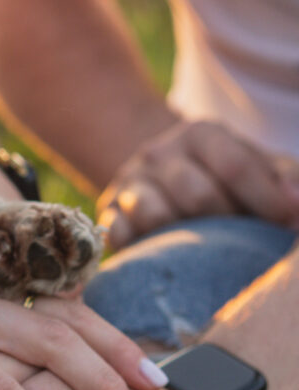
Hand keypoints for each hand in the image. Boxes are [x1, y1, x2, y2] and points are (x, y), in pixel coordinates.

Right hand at [97, 119, 298, 249]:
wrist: (163, 174)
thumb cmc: (223, 178)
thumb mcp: (257, 166)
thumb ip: (284, 178)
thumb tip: (297, 205)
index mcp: (200, 134)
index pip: (234, 165)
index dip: (267, 200)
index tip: (289, 223)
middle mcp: (159, 153)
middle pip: (197, 196)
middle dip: (228, 225)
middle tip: (241, 241)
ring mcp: (129, 184)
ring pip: (153, 214)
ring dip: (183, 239)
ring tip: (201, 250)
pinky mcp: (109, 214)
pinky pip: (118, 234)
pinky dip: (139, 248)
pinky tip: (160, 254)